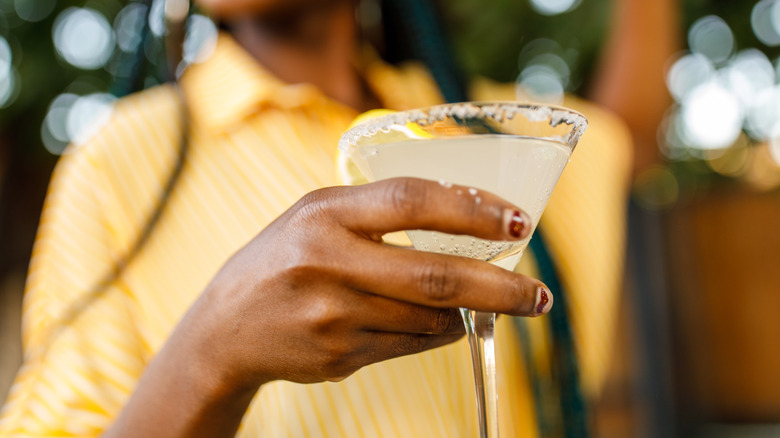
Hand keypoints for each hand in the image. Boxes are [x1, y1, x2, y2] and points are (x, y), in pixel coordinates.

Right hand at [189, 177, 548, 388]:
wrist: (226, 328)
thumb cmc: (283, 257)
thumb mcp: (317, 215)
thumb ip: (379, 213)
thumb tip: (468, 224)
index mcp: (324, 214)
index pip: (411, 201)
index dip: (471, 210)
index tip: (516, 223)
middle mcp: (327, 263)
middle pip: (434, 277)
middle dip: (501, 289)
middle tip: (540, 296)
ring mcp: (333, 317)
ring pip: (429, 319)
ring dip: (467, 313)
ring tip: (482, 304)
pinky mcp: (339, 357)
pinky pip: (411, 346)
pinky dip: (438, 334)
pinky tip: (439, 323)